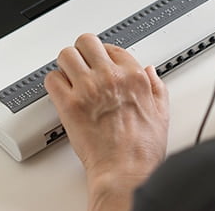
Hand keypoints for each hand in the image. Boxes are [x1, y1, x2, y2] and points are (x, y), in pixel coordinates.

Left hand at [45, 34, 168, 210]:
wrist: (125, 173)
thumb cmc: (142, 150)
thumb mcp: (161, 113)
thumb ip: (157, 86)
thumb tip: (151, 71)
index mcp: (133, 76)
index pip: (112, 47)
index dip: (104, 54)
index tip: (100, 61)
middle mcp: (110, 77)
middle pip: (86, 42)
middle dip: (82, 51)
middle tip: (81, 62)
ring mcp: (88, 89)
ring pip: (66, 55)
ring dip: (66, 64)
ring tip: (69, 75)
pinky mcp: (70, 104)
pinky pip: (52, 79)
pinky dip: (54, 83)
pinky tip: (61, 91)